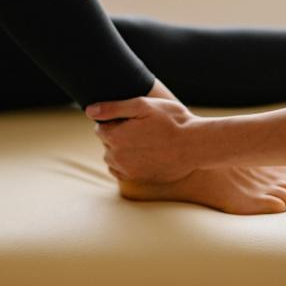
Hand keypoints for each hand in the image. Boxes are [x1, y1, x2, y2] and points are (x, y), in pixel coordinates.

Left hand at [85, 97, 201, 182]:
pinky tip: (144, 154)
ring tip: (145, 141)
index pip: (100, 126)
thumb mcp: (143, 106)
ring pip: (114, 157)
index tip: (133, 118)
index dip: (115, 120)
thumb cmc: (172, 122)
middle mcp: (116, 156)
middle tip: (142, 128)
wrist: (196, 146)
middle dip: (118, 134)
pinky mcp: (138, 179)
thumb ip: (113, 108)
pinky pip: (122, 171)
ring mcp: (127, 170)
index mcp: (115, 136)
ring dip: (123, 149)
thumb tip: (89, 111)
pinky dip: (128, 163)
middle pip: (107, 142)